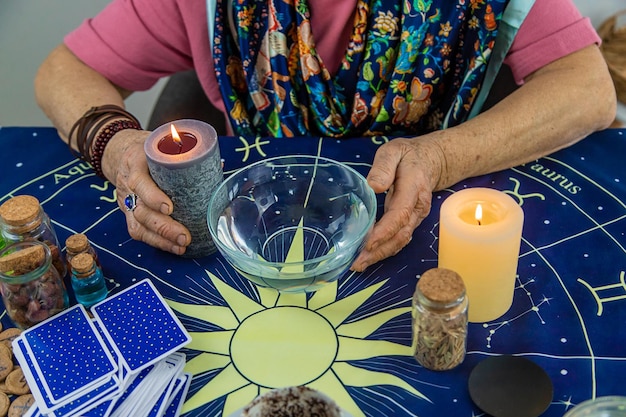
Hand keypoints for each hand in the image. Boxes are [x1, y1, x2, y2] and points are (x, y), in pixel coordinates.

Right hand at [103, 129, 191, 254]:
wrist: (122, 150)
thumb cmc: (150, 149)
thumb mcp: (163, 143)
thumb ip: (186, 154)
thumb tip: (219, 166)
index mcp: (136, 162)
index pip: (139, 181)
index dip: (152, 196)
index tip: (169, 207)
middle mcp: (128, 184)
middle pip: (140, 210)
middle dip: (163, 226)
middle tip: (184, 235)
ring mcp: (127, 200)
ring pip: (138, 225)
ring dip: (161, 239)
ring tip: (182, 245)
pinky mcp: (128, 213)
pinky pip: (138, 231)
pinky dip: (157, 242)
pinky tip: (173, 247)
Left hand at [350, 136, 444, 271]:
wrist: (431, 161)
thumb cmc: (408, 156)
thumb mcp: (393, 151)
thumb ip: (383, 167)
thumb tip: (373, 186)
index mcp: (413, 188)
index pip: (400, 214)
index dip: (384, 231)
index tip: (367, 243)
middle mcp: (418, 207)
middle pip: (400, 234)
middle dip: (379, 250)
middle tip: (357, 263)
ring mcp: (416, 217)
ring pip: (400, 240)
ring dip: (380, 254)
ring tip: (359, 264)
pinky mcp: (411, 221)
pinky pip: (399, 239)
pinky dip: (384, 250)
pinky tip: (369, 256)